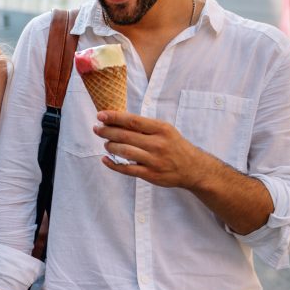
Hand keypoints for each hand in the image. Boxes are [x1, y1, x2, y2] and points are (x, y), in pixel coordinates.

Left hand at [93, 110, 209, 188]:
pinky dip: (113, 164)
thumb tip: (118, 119)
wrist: (193, 168)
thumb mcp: (165, 130)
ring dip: (110, 146)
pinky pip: (127, 169)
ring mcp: (154, 160)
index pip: (133, 121)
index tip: (101, 115)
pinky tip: (105, 159)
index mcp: (161, 129)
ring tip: (105, 143)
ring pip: (124, 152)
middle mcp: (158, 144)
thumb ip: (145, 126)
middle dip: (107, 131)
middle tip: (97, 128)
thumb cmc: (175, 146)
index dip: (114, 117)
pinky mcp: (150, 174)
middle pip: (126, 136)